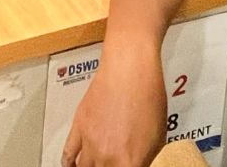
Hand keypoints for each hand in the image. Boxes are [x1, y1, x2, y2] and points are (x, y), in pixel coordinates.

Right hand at [61, 46, 166, 166]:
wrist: (130, 69)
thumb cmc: (148, 95)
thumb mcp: (159, 136)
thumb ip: (146, 158)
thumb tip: (139, 163)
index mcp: (131, 162)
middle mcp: (108, 157)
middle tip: (114, 164)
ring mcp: (90, 143)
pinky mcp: (79, 127)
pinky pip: (68, 154)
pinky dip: (69, 163)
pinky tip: (73, 165)